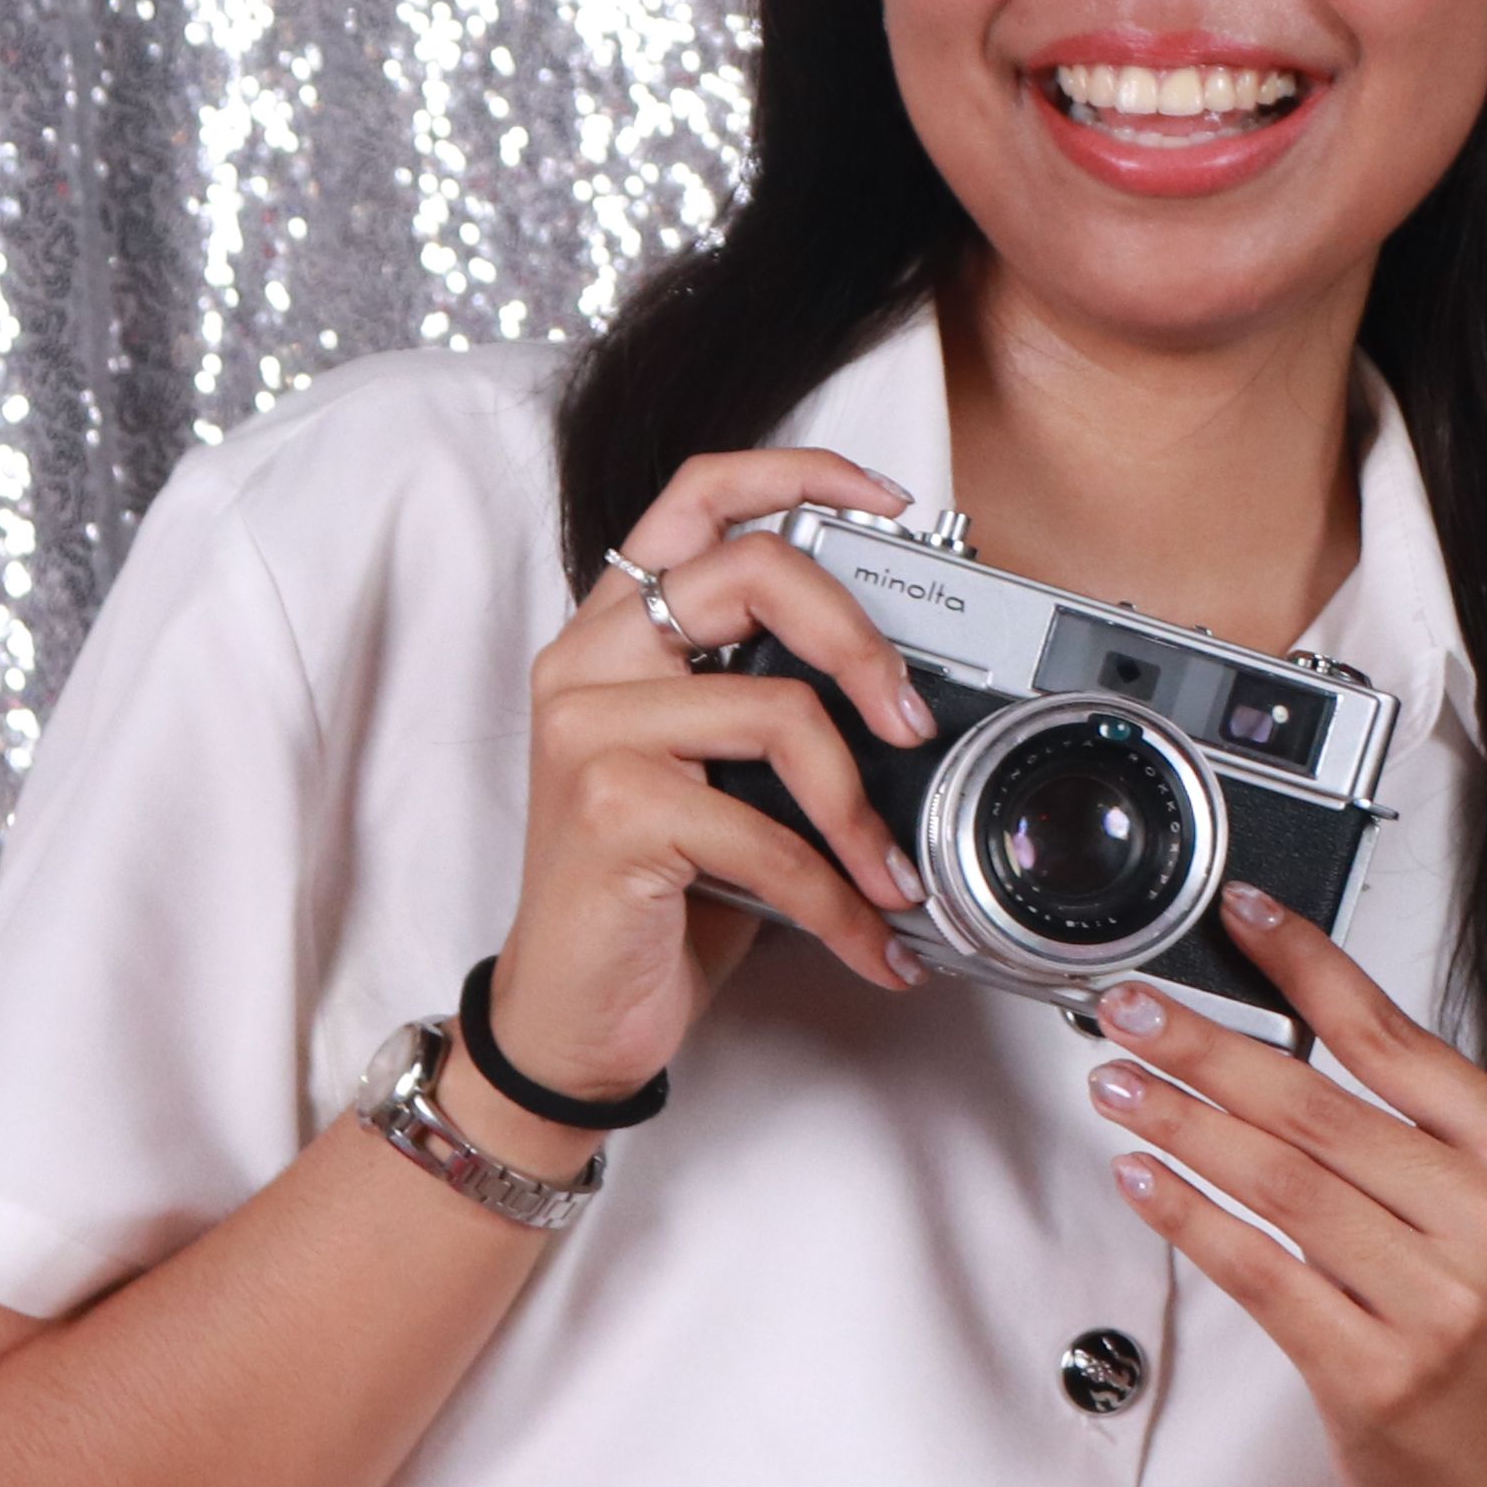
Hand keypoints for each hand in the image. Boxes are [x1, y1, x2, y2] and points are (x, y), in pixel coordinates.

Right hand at [480, 447, 935, 1149]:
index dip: (798, 473)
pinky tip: (870, 941)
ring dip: (863, 812)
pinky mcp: (609, 811)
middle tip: (914, 724)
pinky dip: (839, 899)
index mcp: (617, 632)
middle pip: (757, 572)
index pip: (696, 496)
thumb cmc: (659, 890)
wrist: (572, 1013)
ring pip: (780, 711)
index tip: (889, 499)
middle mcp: (589, 661)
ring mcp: (590, 731)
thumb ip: (776, 705)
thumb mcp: (724, 778)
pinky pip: (769, 834)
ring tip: (894, 877)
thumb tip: (912, 692)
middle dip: (865, 645)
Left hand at [1087, 888, 1486, 1486]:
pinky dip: (1188, 1216)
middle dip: (1208, 1047)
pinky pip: (1258, 1270)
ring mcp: (1437, 1301)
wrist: (1475, 1460)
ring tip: (1118, 1085)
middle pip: (1318, 1109)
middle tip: (1136, 1009)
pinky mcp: (1374, 1368)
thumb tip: (1280, 1008)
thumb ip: (1399, 1114)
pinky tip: (1145, 1177)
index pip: (1395, 1039)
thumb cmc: (1458, 1308)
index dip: (1308, 967)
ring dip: (1181, 1124)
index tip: (1243, 917)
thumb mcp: (1468, 1196)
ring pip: (1279, 1185)